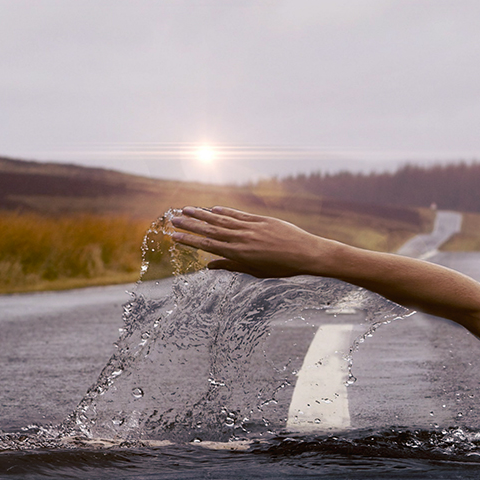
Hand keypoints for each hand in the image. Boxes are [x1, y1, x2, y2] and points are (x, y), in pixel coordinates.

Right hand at [166, 206, 336, 277]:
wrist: (307, 254)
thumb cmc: (282, 267)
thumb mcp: (256, 271)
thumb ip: (231, 266)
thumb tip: (209, 266)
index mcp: (239, 254)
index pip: (208, 246)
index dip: (190, 240)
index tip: (174, 237)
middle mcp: (242, 239)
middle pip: (210, 230)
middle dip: (190, 224)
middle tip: (173, 219)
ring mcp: (251, 228)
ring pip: (222, 220)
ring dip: (203, 214)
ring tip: (187, 209)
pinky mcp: (261, 220)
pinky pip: (239, 215)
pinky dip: (225, 211)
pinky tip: (213, 208)